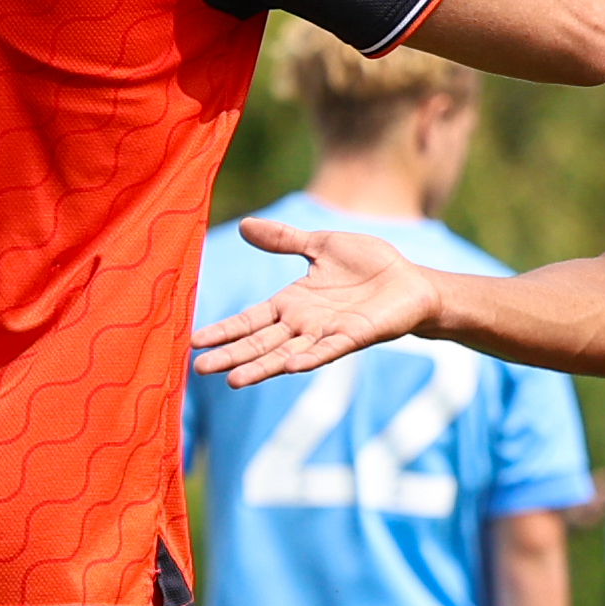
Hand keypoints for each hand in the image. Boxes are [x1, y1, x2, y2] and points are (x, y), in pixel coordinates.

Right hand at [191, 212, 445, 385]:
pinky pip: (328, 350)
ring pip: (285, 354)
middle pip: (259, 343)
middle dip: (229, 355)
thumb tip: (245, 225)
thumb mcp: (321, 244)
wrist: (412, 282)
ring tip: (233, 380)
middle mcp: (303, 324)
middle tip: (198, 369)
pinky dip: (309, 358)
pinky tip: (290, 367)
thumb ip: (284, 240)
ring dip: (261, 368)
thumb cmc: (369, 265)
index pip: (249, 320)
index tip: (193, 340)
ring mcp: (327, 333)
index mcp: (291, 303)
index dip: (223, 330)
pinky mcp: (354, 336)